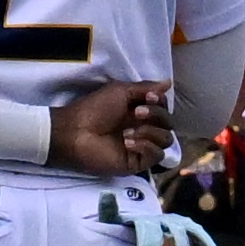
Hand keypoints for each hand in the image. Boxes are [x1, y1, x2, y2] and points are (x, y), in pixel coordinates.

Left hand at [51, 77, 174, 179]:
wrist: (75, 132)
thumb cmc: (94, 109)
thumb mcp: (120, 91)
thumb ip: (145, 88)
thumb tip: (168, 83)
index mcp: (139, 112)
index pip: (164, 108)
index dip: (161, 103)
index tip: (149, 98)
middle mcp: (143, 128)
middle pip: (168, 124)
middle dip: (156, 115)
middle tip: (137, 113)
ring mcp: (141, 146)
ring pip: (166, 140)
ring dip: (151, 132)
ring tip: (128, 132)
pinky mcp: (137, 162)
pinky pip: (157, 155)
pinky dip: (146, 146)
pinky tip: (128, 143)